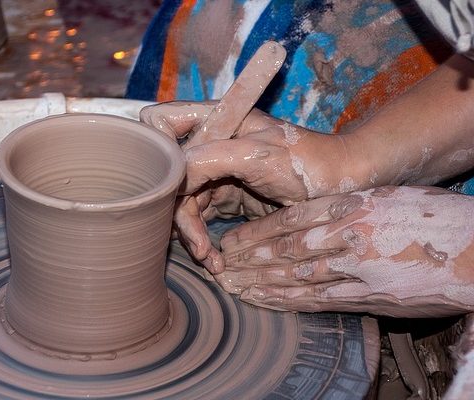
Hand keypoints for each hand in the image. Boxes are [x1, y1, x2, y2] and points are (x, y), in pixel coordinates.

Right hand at [141, 101, 363, 272]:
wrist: (341, 186)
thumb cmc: (307, 163)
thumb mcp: (258, 156)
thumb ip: (210, 158)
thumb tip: (173, 177)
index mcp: (215, 120)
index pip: (162, 122)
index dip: (157, 150)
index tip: (168, 185)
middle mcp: (210, 143)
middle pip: (169, 174)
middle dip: (177, 210)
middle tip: (197, 243)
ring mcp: (216, 171)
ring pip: (182, 202)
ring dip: (191, 233)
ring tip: (209, 259)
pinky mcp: (225, 196)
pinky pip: (200, 219)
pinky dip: (203, 240)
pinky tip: (214, 259)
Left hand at [216, 186, 473, 316]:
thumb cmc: (434, 218)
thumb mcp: (386, 198)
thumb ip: (348, 207)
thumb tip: (317, 215)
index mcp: (351, 205)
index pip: (289, 220)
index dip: (254, 233)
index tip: (230, 241)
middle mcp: (348, 234)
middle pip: (284, 248)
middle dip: (247, 259)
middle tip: (218, 266)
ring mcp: (357, 267)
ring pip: (295, 275)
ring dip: (258, 282)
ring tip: (230, 286)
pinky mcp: (369, 296)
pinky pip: (318, 299)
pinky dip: (287, 301)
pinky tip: (263, 301)